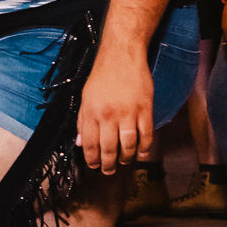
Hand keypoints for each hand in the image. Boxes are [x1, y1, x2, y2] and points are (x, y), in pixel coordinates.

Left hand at [75, 53, 154, 172]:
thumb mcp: (85, 98)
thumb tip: (80, 143)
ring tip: (124, 162)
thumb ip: (82, 121)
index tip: (94, 166)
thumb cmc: (102, 76)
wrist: (121, 56)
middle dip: (108, 164)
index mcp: (92, 113)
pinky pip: (146, 135)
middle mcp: (109, 115)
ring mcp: (128, 113)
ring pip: (128, 145)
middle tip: (109, 170)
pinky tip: (140, 153)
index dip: (92, 159)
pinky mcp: (145, 109)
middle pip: (109, 149)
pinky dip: (144, 148)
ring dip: (126, 158)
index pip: (90, 145)